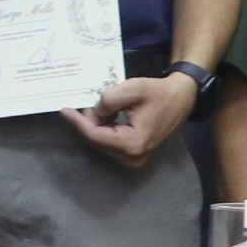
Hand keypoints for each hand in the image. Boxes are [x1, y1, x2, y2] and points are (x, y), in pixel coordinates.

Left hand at [65, 72, 199, 164]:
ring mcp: (134, 158)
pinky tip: (108, 113)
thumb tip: (95, 110)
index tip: (64, 110)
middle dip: (91, 120)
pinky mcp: (134, 154)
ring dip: (99, 122)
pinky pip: (110, 141)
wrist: (181, 98)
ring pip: (103, 140)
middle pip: (98, 139)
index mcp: (133, 144)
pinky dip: (106, 126)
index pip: (96, 136)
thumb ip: (110, 99)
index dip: (78, 122)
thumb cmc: (160, 93)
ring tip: (104, 104)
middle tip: (92, 100)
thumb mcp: (134, 88)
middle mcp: (133, 157)